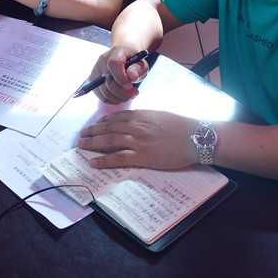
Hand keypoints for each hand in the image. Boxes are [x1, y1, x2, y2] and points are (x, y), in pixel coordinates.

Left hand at [77, 110, 197, 169]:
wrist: (196, 138)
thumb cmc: (183, 127)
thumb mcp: (162, 116)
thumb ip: (147, 118)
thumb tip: (137, 121)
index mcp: (143, 115)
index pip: (118, 117)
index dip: (104, 121)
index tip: (97, 124)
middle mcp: (137, 126)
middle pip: (109, 127)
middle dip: (93, 131)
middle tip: (82, 134)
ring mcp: (138, 141)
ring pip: (109, 140)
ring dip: (93, 143)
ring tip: (82, 145)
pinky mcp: (143, 157)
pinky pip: (118, 158)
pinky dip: (104, 160)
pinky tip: (94, 162)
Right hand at [90, 46, 150, 103]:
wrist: (124, 58)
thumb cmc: (133, 61)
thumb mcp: (141, 63)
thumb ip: (138, 69)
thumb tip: (132, 76)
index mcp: (116, 52)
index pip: (114, 64)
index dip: (122, 78)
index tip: (130, 86)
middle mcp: (102, 60)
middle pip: (108, 81)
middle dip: (123, 93)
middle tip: (134, 93)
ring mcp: (96, 70)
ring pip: (104, 92)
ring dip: (119, 98)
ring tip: (129, 95)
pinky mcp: (93, 81)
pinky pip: (101, 96)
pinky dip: (112, 100)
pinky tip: (121, 96)